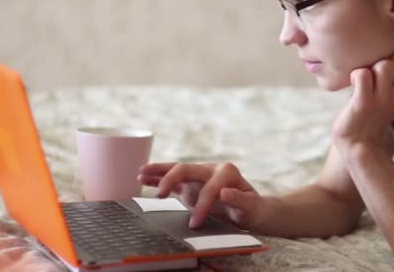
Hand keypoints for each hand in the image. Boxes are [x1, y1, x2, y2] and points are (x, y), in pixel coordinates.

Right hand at [137, 162, 263, 228]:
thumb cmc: (252, 209)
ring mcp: (200, 176)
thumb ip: (240, 200)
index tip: (196, 223)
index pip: (209, 187)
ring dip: (159, 171)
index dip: (202, 205)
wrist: (252, 210)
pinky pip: (173, 180)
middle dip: (171, 180)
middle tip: (160, 195)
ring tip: (141, 172)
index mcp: (227, 172)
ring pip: (176, 170)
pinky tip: (144, 177)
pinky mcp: (192, 185)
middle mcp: (211, 170)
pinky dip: (159, 178)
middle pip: (187, 169)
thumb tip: (225, 193)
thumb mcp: (251, 207)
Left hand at [332, 51, 393, 151]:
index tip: (383, 67)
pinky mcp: (363, 104)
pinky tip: (353, 84)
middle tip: (372, 71)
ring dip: (371, 66)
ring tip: (363, 79)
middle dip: (385, 58)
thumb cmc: (371, 115)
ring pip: (384, 65)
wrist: (359, 145)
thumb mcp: (392, 97)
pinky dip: (356, 75)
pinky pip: (362, 75)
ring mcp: (382, 99)